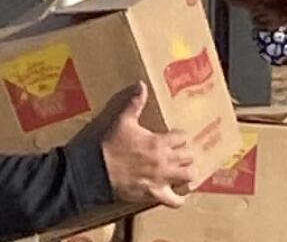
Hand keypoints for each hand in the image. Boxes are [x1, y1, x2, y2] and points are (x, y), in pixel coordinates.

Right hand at [101, 81, 195, 207]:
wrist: (96, 170)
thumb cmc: (110, 145)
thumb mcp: (123, 121)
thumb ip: (135, 103)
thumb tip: (141, 84)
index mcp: (158, 142)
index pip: (183, 136)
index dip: (181, 136)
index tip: (176, 137)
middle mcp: (164, 160)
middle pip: (190, 156)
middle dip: (187, 154)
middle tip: (181, 154)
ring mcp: (161, 178)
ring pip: (188, 176)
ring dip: (188, 173)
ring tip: (183, 171)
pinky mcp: (154, 194)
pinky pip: (174, 201)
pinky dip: (178, 199)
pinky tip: (177, 194)